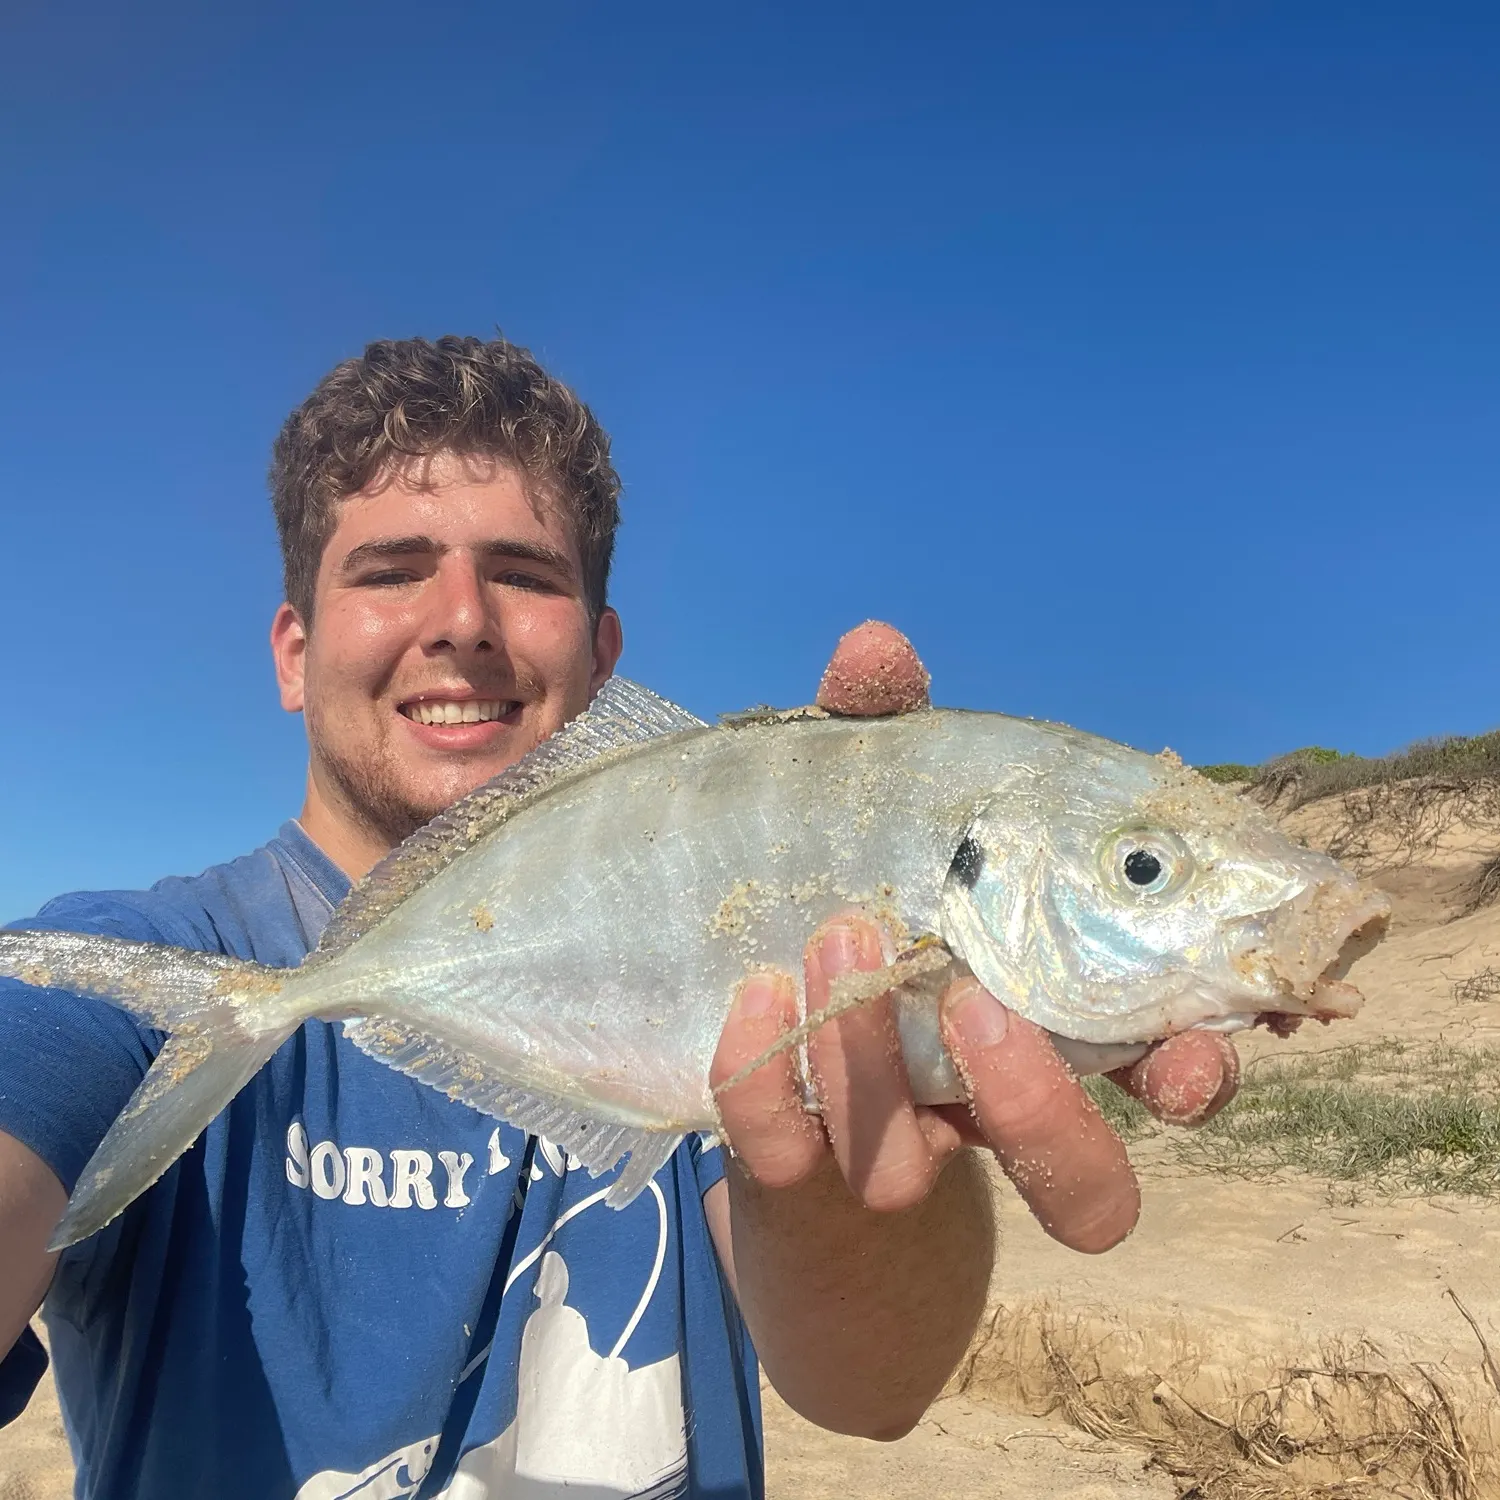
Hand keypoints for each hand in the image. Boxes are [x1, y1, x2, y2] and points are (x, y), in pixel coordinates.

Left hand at [710, 622, 1239, 1253]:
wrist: (728, 1022)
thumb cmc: (836, 886)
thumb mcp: (861, 801)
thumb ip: (878, 728)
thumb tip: (877, 643)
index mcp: (1047, 1018)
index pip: (1162, 1061)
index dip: (1201, 1062)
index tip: (1210, 1035)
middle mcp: (975, 1102)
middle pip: (1079, 1182)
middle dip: (1048, 1112)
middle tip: (991, 1006)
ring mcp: (877, 1138)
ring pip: (917, 1177)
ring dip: (877, 1065)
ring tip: (848, 942)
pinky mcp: (788, 1158)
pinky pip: (786, 1153)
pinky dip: (767, 1075)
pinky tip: (756, 992)